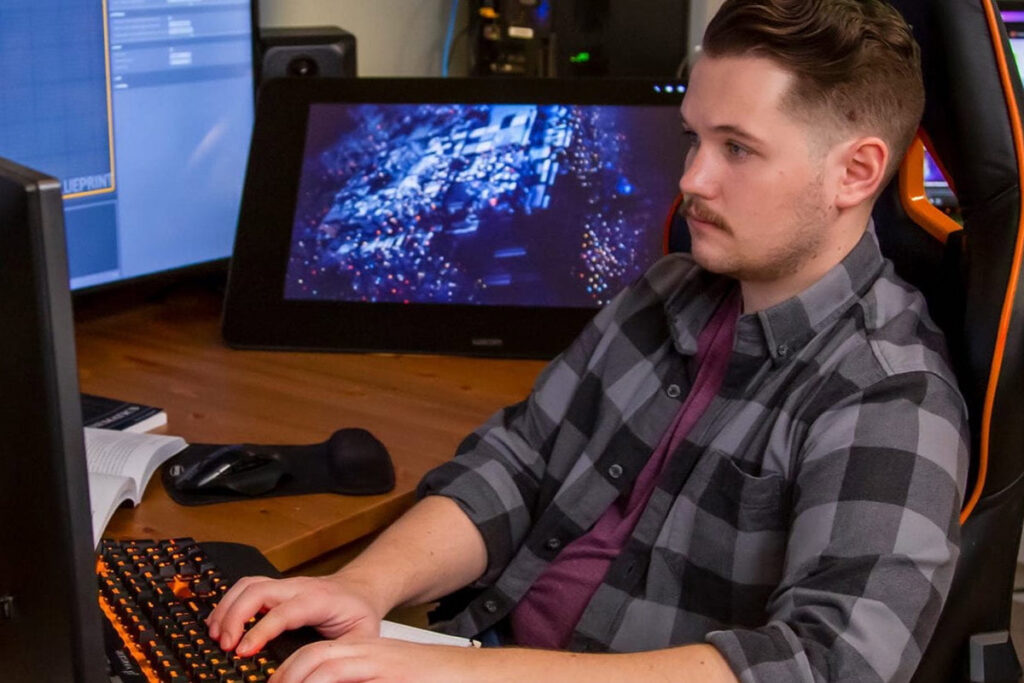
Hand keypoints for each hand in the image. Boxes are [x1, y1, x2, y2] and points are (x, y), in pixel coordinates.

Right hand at [206, 574, 383, 655]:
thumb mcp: (361, 637)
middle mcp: (299, 587)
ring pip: (247, 585)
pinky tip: (220, 624)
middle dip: (234, 616)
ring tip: (214, 636)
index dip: (260, 630)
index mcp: (320, 600)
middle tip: (224, 646)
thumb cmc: (360, 614)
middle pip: (258, 590)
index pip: (283, 612)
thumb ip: (340, 654)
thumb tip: (321, 673)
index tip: (242, 651)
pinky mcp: (276, 587)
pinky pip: (246, 587)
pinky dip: (229, 603)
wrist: (361, 589)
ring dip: (227, 608)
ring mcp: (285, 584)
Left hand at [269, 637, 477, 682]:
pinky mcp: (390, 673)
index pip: (313, 655)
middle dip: (286, 675)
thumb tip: (322, 682)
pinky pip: (347, 676)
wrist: (467, 673)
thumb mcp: (382, 679)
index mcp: (361, 651)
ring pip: (325, 663)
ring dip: (301, 679)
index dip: (287, 672)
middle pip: (313, 655)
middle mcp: (366, 651)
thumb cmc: (428, 680)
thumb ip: (355, 679)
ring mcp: (378, 662)